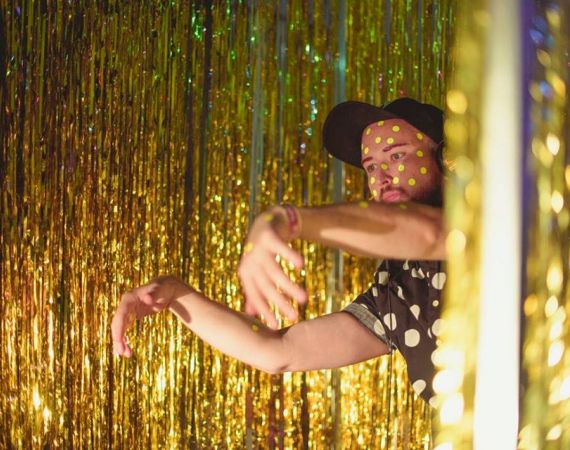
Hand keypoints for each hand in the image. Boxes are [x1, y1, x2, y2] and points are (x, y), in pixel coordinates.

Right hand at [111, 275, 191, 356]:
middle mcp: (125, 305)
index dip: (118, 329)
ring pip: (120, 329)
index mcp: (128, 298)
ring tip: (127, 355)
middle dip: (118, 338)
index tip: (118, 341)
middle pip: (117, 324)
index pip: (120, 315)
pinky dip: (124, 339)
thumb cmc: (163, 288)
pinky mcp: (131, 317)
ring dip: (121, 342)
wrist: (166, 289)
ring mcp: (127, 311)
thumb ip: (153, 294)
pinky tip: (124, 350)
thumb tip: (147, 299)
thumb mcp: (160, 290)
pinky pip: (125, 330)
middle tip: (123, 353)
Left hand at [238, 207, 306, 328]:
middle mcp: (249, 262)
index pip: (255, 296)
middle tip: (295, 316)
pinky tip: (301, 266)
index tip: (276, 325)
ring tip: (304, 298)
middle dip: (280, 302)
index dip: (264, 310)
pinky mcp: (268, 236)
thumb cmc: (262, 253)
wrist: (266, 222)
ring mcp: (258, 249)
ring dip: (289, 286)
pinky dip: (290, 256)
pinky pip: (280, 248)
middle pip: (266, 286)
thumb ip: (254, 291)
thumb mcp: (256, 272)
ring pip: (275, 271)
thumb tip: (250, 314)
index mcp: (246, 274)